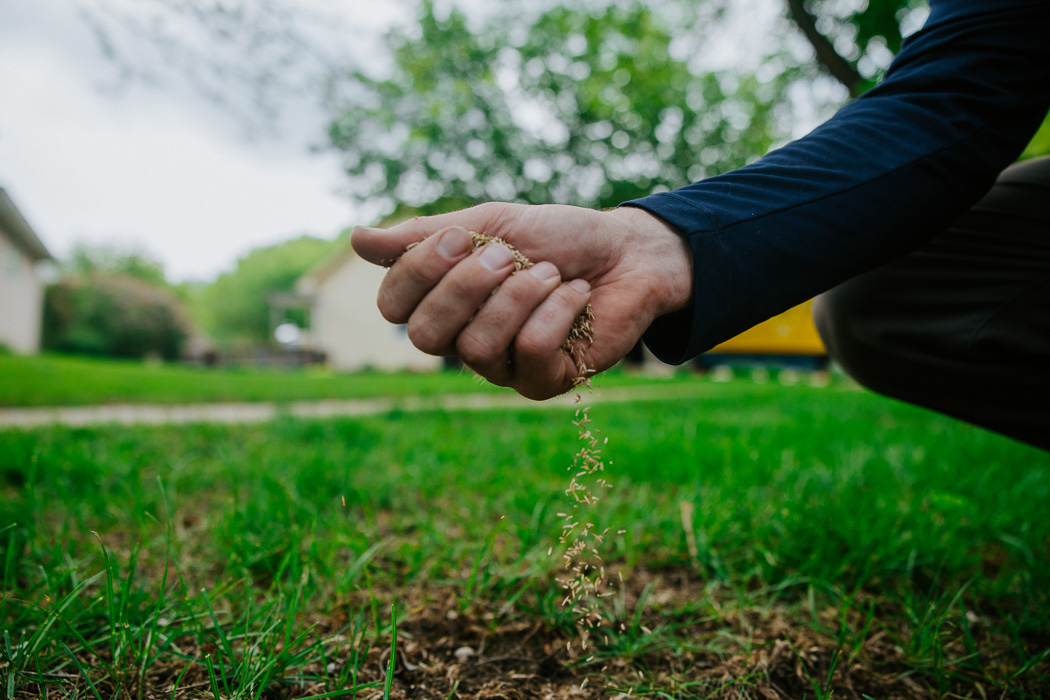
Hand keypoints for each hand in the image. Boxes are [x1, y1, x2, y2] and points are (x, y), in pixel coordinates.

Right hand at [351, 202, 692, 398]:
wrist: (628, 252)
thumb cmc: (558, 237)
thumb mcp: (491, 224)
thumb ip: (428, 236)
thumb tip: (356, 239)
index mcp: (444, 301)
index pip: (395, 307)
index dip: (420, 272)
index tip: (461, 237)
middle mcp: (464, 340)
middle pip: (426, 337)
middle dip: (466, 287)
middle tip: (507, 256)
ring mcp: (502, 367)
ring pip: (478, 346)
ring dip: (519, 296)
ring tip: (551, 273)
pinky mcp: (543, 382)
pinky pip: (530, 351)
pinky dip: (556, 311)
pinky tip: (576, 295)